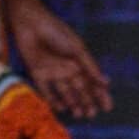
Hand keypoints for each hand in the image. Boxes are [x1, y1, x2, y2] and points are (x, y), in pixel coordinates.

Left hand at [4, 0, 112, 119]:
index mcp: (79, 61)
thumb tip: (106, 83)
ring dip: (73, 103)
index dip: (100, 95)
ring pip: (65, 92)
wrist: (31, 23)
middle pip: (80, 90)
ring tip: (79, 115)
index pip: (92, 82)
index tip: (107, 107)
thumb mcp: (77, 49)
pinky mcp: (38, 74)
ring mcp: (53, 72)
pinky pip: (46, 90)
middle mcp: (67, 69)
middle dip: (87, 103)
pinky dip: (53, 100)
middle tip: (91, 115)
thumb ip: (90, 66)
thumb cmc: (57, 31)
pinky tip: (61, 108)